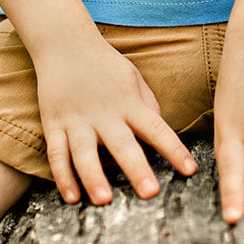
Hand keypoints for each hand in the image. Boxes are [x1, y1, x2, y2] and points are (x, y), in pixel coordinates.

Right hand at [34, 34, 196, 206]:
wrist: (64, 43)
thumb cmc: (105, 64)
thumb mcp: (133, 79)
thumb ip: (148, 106)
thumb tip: (162, 133)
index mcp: (128, 103)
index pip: (156, 129)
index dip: (174, 150)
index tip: (189, 170)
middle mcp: (104, 114)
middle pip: (122, 145)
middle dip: (136, 169)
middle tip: (150, 193)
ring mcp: (77, 120)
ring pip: (85, 153)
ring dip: (94, 177)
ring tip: (104, 199)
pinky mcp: (54, 124)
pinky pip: (57, 154)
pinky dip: (62, 177)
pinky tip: (72, 197)